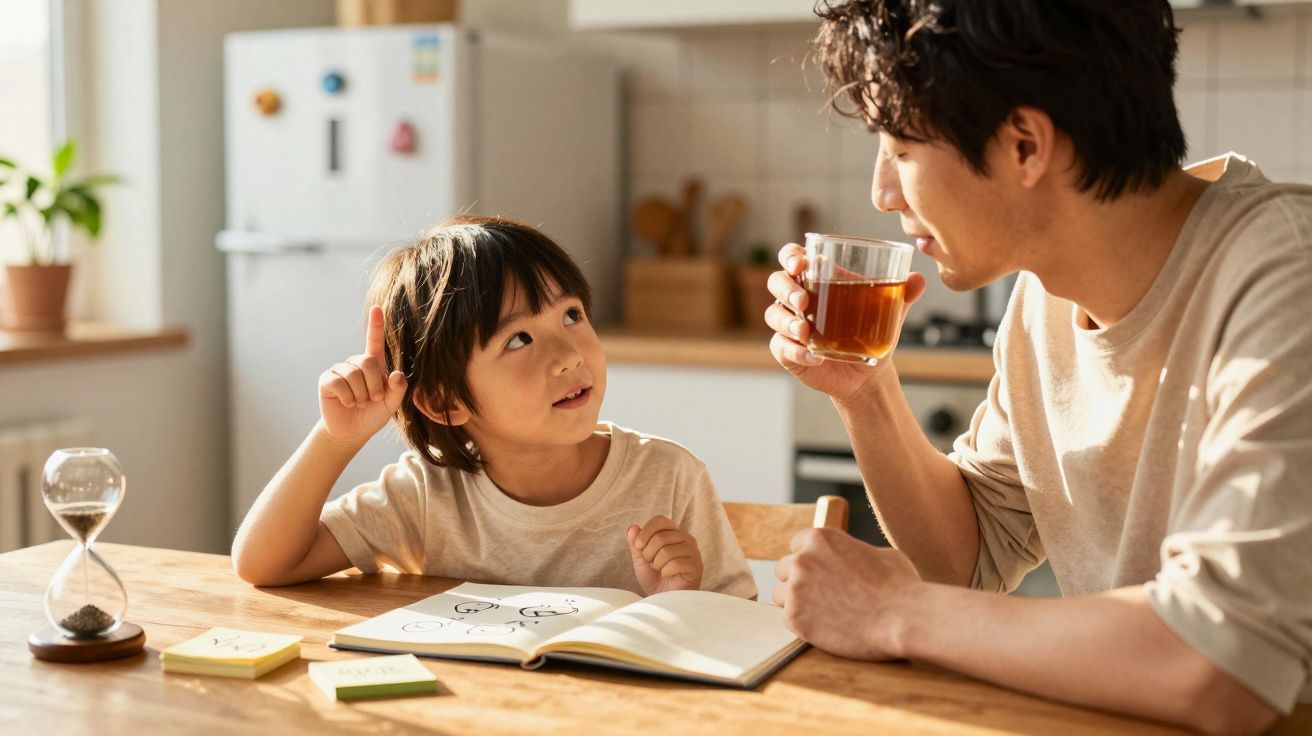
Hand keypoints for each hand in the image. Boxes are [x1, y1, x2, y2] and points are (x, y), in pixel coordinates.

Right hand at [317, 305, 408, 444]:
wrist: (351, 431)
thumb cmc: (372, 414)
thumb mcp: (390, 405)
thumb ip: (398, 390)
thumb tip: (397, 374)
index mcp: (374, 365)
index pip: (375, 341)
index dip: (376, 325)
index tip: (377, 308)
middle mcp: (356, 363)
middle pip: (368, 362)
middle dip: (374, 385)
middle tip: (372, 399)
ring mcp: (340, 370)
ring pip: (353, 375)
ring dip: (360, 395)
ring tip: (358, 403)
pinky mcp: (327, 379)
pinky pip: (338, 383)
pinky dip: (347, 397)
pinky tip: (347, 403)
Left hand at [626, 515, 703, 594]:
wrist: (665, 601)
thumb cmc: (655, 579)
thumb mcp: (640, 560)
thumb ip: (635, 543)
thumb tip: (632, 527)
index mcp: (673, 533)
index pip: (659, 520)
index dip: (645, 531)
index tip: (638, 546)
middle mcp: (686, 538)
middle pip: (660, 537)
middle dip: (648, 554)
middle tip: (653, 565)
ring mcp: (693, 552)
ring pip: (666, 552)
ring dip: (657, 565)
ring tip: (661, 571)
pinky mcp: (697, 566)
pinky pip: (675, 564)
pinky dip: (666, 572)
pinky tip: (670, 576)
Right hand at [765, 242, 926, 401]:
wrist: (868, 373)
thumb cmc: (871, 333)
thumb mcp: (889, 313)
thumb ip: (901, 295)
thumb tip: (919, 279)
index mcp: (818, 279)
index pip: (793, 258)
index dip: (790, 257)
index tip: (800, 264)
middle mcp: (798, 299)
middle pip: (777, 282)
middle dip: (786, 289)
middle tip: (803, 301)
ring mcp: (790, 325)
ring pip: (774, 315)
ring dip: (787, 322)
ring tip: (805, 333)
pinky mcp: (788, 351)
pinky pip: (781, 347)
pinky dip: (796, 352)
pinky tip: (814, 357)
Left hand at [773, 528, 922, 660]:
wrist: (904, 618)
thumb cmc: (900, 585)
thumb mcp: (877, 553)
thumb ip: (852, 552)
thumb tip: (849, 557)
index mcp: (819, 538)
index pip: (796, 545)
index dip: (809, 560)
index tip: (819, 574)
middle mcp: (802, 559)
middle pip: (783, 569)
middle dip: (799, 581)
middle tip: (821, 597)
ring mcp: (795, 588)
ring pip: (780, 595)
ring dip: (796, 603)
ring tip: (823, 614)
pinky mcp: (794, 617)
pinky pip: (787, 619)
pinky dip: (802, 624)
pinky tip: (824, 628)